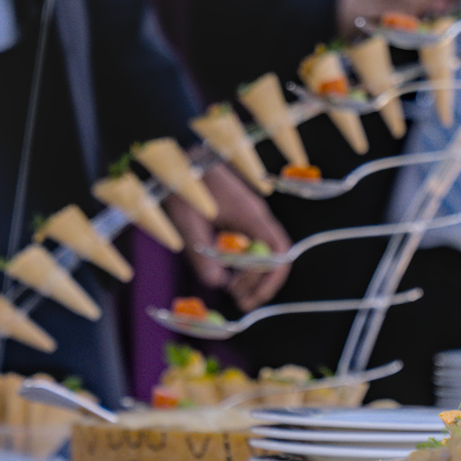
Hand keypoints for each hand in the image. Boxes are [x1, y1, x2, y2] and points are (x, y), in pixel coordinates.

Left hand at [174, 160, 291, 308]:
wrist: (181, 159)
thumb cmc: (186, 186)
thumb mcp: (187, 223)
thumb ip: (201, 254)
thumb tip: (217, 284)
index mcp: (251, 216)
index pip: (278, 252)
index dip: (270, 279)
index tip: (251, 297)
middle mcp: (257, 217)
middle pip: (274, 256)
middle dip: (259, 282)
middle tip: (239, 301)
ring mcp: (249, 217)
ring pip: (263, 253)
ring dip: (250, 275)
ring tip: (231, 290)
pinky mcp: (239, 219)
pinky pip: (250, 245)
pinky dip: (241, 263)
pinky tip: (224, 271)